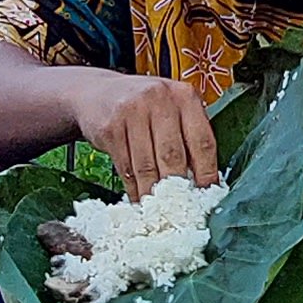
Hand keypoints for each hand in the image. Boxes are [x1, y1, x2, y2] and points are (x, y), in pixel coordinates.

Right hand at [67, 72, 219, 193]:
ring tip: (158, 209)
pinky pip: (126, 167)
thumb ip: (187, 135)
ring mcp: (132, 111)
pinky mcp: (110, 128)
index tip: (206, 195)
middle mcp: (159, 99)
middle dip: (178, 187)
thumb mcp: (171, 108)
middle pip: (174, 155)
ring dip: (153, 192)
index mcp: (184, 96)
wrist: (96, 93)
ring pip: (147, 165)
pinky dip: (133, 188)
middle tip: (182, 208)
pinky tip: (138, 198)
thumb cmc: (143, 106)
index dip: (207, 172)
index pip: (203, 141)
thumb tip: (201, 180)